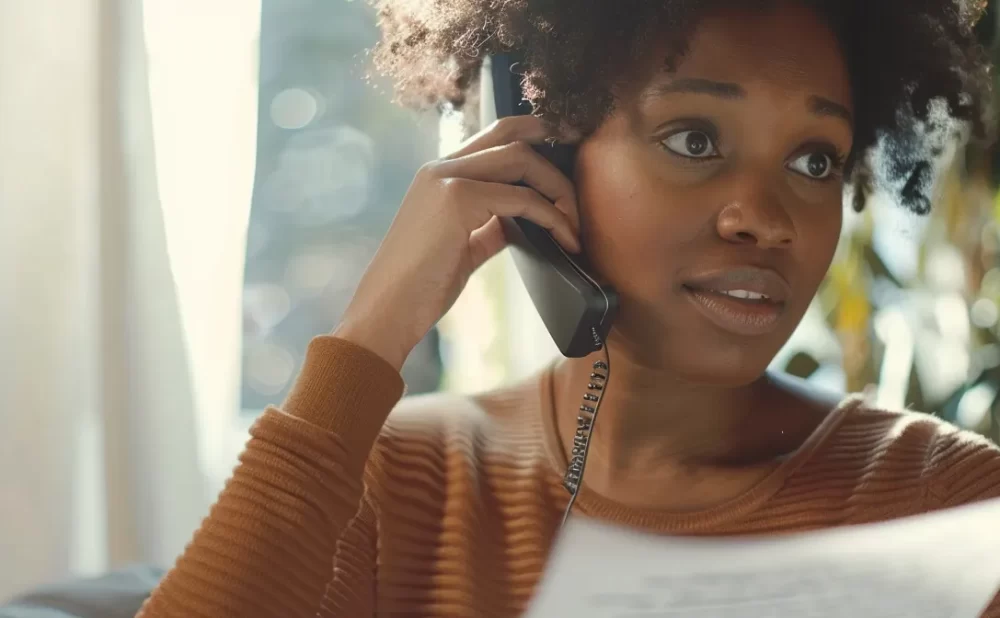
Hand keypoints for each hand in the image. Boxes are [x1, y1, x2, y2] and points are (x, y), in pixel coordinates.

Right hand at [334, 115, 579, 369]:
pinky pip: (522, 198)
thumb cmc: (419, 288)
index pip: (493, 137)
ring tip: (576, 222)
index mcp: (437, 175)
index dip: (533, 136)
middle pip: (511, 134)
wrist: (387, 311)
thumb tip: (525, 221)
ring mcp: (446, 179)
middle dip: (554, 145)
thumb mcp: (461, 247)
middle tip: (583, 168)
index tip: (566, 148)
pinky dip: (552, 216)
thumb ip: (489, 226)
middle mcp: (440, 167)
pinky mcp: (457, 199)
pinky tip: (566, 240)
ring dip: (558, 187)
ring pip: (521, 158)